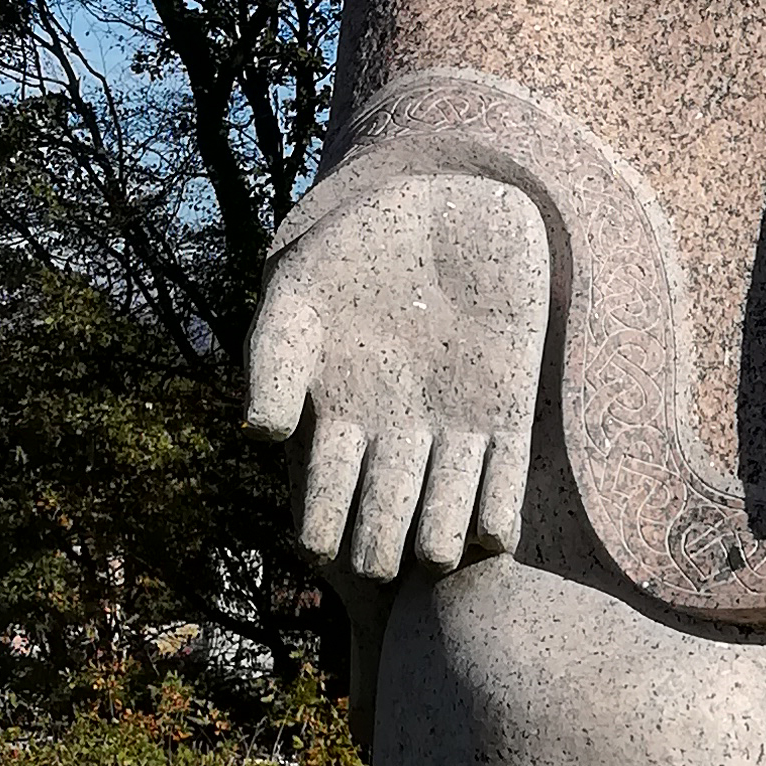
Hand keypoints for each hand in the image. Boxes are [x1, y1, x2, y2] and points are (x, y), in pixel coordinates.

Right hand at [245, 170, 552, 581]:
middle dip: (379, 549)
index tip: (318, 544)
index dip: (320, 530)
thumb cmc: (355, 251)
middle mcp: (391, 442)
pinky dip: (496, 519)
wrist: (446, 206)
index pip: (322, 504)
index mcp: (335, 423)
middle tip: (379, 560)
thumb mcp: (296, 293)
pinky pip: (505, 488)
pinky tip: (487, 529)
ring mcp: (451, 434)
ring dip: (438, 541)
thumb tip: (259, 434)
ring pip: (444, 520)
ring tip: (432, 548)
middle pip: (382, 525)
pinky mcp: (507, 417)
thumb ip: (271, 359)